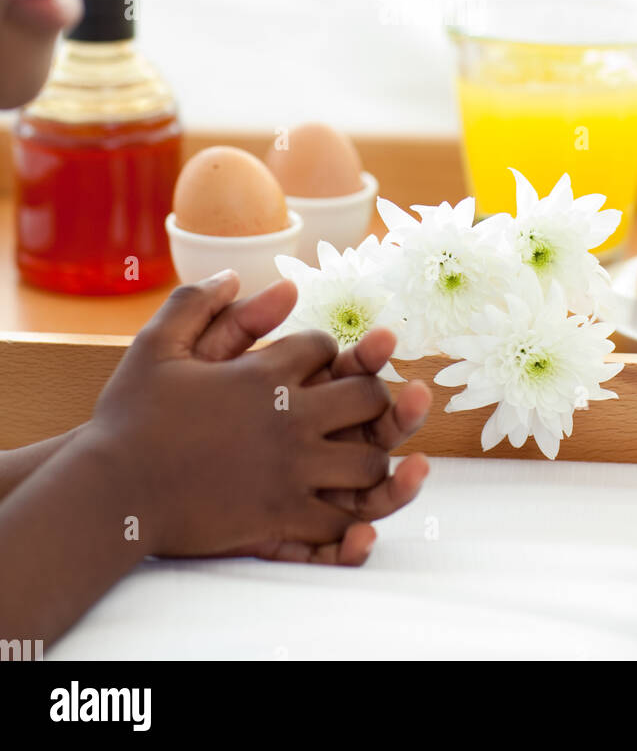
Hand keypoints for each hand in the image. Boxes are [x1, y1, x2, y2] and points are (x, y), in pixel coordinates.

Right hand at [88, 274, 415, 559]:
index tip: (315, 362)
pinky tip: (341, 507)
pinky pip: (340, 519)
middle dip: (369, 396)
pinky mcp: (281, 519)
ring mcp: (290, 472)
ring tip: (356, 455)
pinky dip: (349, 515)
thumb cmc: (128, 417)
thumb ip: (196, 303)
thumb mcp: (156, 345)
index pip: (325, 346)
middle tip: (356, 404)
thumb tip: (233, 273)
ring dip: (369, 455)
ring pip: (368, 461)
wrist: (110, 493)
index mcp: (265, 373)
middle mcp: (289, 419)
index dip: (324, 349)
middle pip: (367, 396)